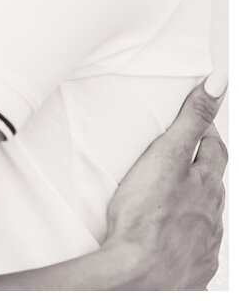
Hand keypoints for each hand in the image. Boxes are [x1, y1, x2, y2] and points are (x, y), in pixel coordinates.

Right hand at [103, 76, 225, 288]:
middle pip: (213, 184)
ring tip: (170, 199)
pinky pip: (197, 250)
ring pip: (207, 217)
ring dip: (194, 205)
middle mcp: (213, 214)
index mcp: (207, 184)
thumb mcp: (165, 156)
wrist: (139, 274)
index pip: (215, 150)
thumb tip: (218, 83)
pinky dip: (188, 240)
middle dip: (200, 169)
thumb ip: (190, 119)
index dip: (204, 134)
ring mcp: (206, 243)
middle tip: (178, 159)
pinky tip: (172, 239)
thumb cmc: (146, 217)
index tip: (192, 126)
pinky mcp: (194, 267)